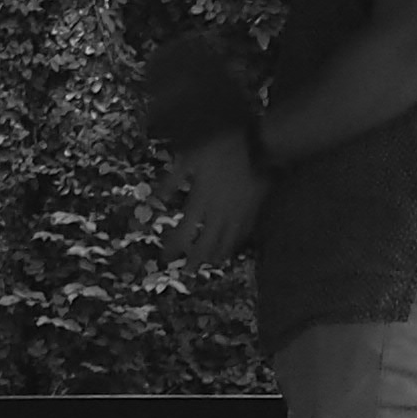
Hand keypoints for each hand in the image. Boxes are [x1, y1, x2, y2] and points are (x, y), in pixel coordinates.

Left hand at [167, 135, 266, 266]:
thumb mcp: (191, 158)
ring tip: (208, 266)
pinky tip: (231, 248)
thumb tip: (156, 197)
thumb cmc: (223, 149)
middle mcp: (218, 215)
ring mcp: (238, 215)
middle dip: (195, 260)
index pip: (183, 233)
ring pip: (225, 244)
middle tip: (187, 271)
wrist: (260, 146)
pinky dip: (234, 245)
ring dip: (215, 257)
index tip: (166, 258)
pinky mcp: (253, 212)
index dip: (174, 247)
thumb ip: (173, 179)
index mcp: (200, 202)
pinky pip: (243, 235)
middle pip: (205, 245)